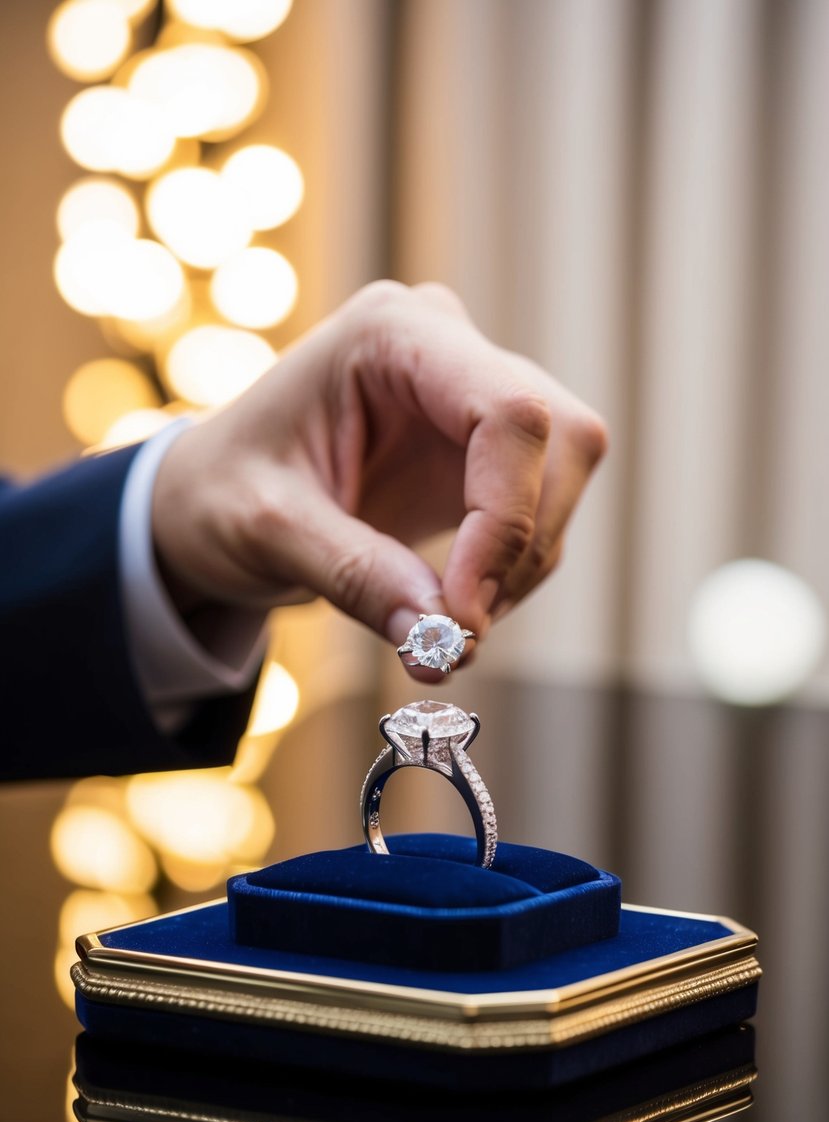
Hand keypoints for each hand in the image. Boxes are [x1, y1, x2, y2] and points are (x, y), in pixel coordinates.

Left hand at [151, 281, 606, 677]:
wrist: (208, 498)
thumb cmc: (221, 492)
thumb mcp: (267, 531)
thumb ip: (355, 577)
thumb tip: (445, 641)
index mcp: (390, 333)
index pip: (507, 412)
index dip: (505, 518)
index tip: (462, 612)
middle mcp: (447, 348)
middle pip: (559, 438)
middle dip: (521, 545)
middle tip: (456, 632)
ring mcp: (473, 395)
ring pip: (565, 476)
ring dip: (521, 566)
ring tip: (442, 628)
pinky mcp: (484, 450)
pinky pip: (541, 511)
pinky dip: (512, 572)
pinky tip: (450, 606)